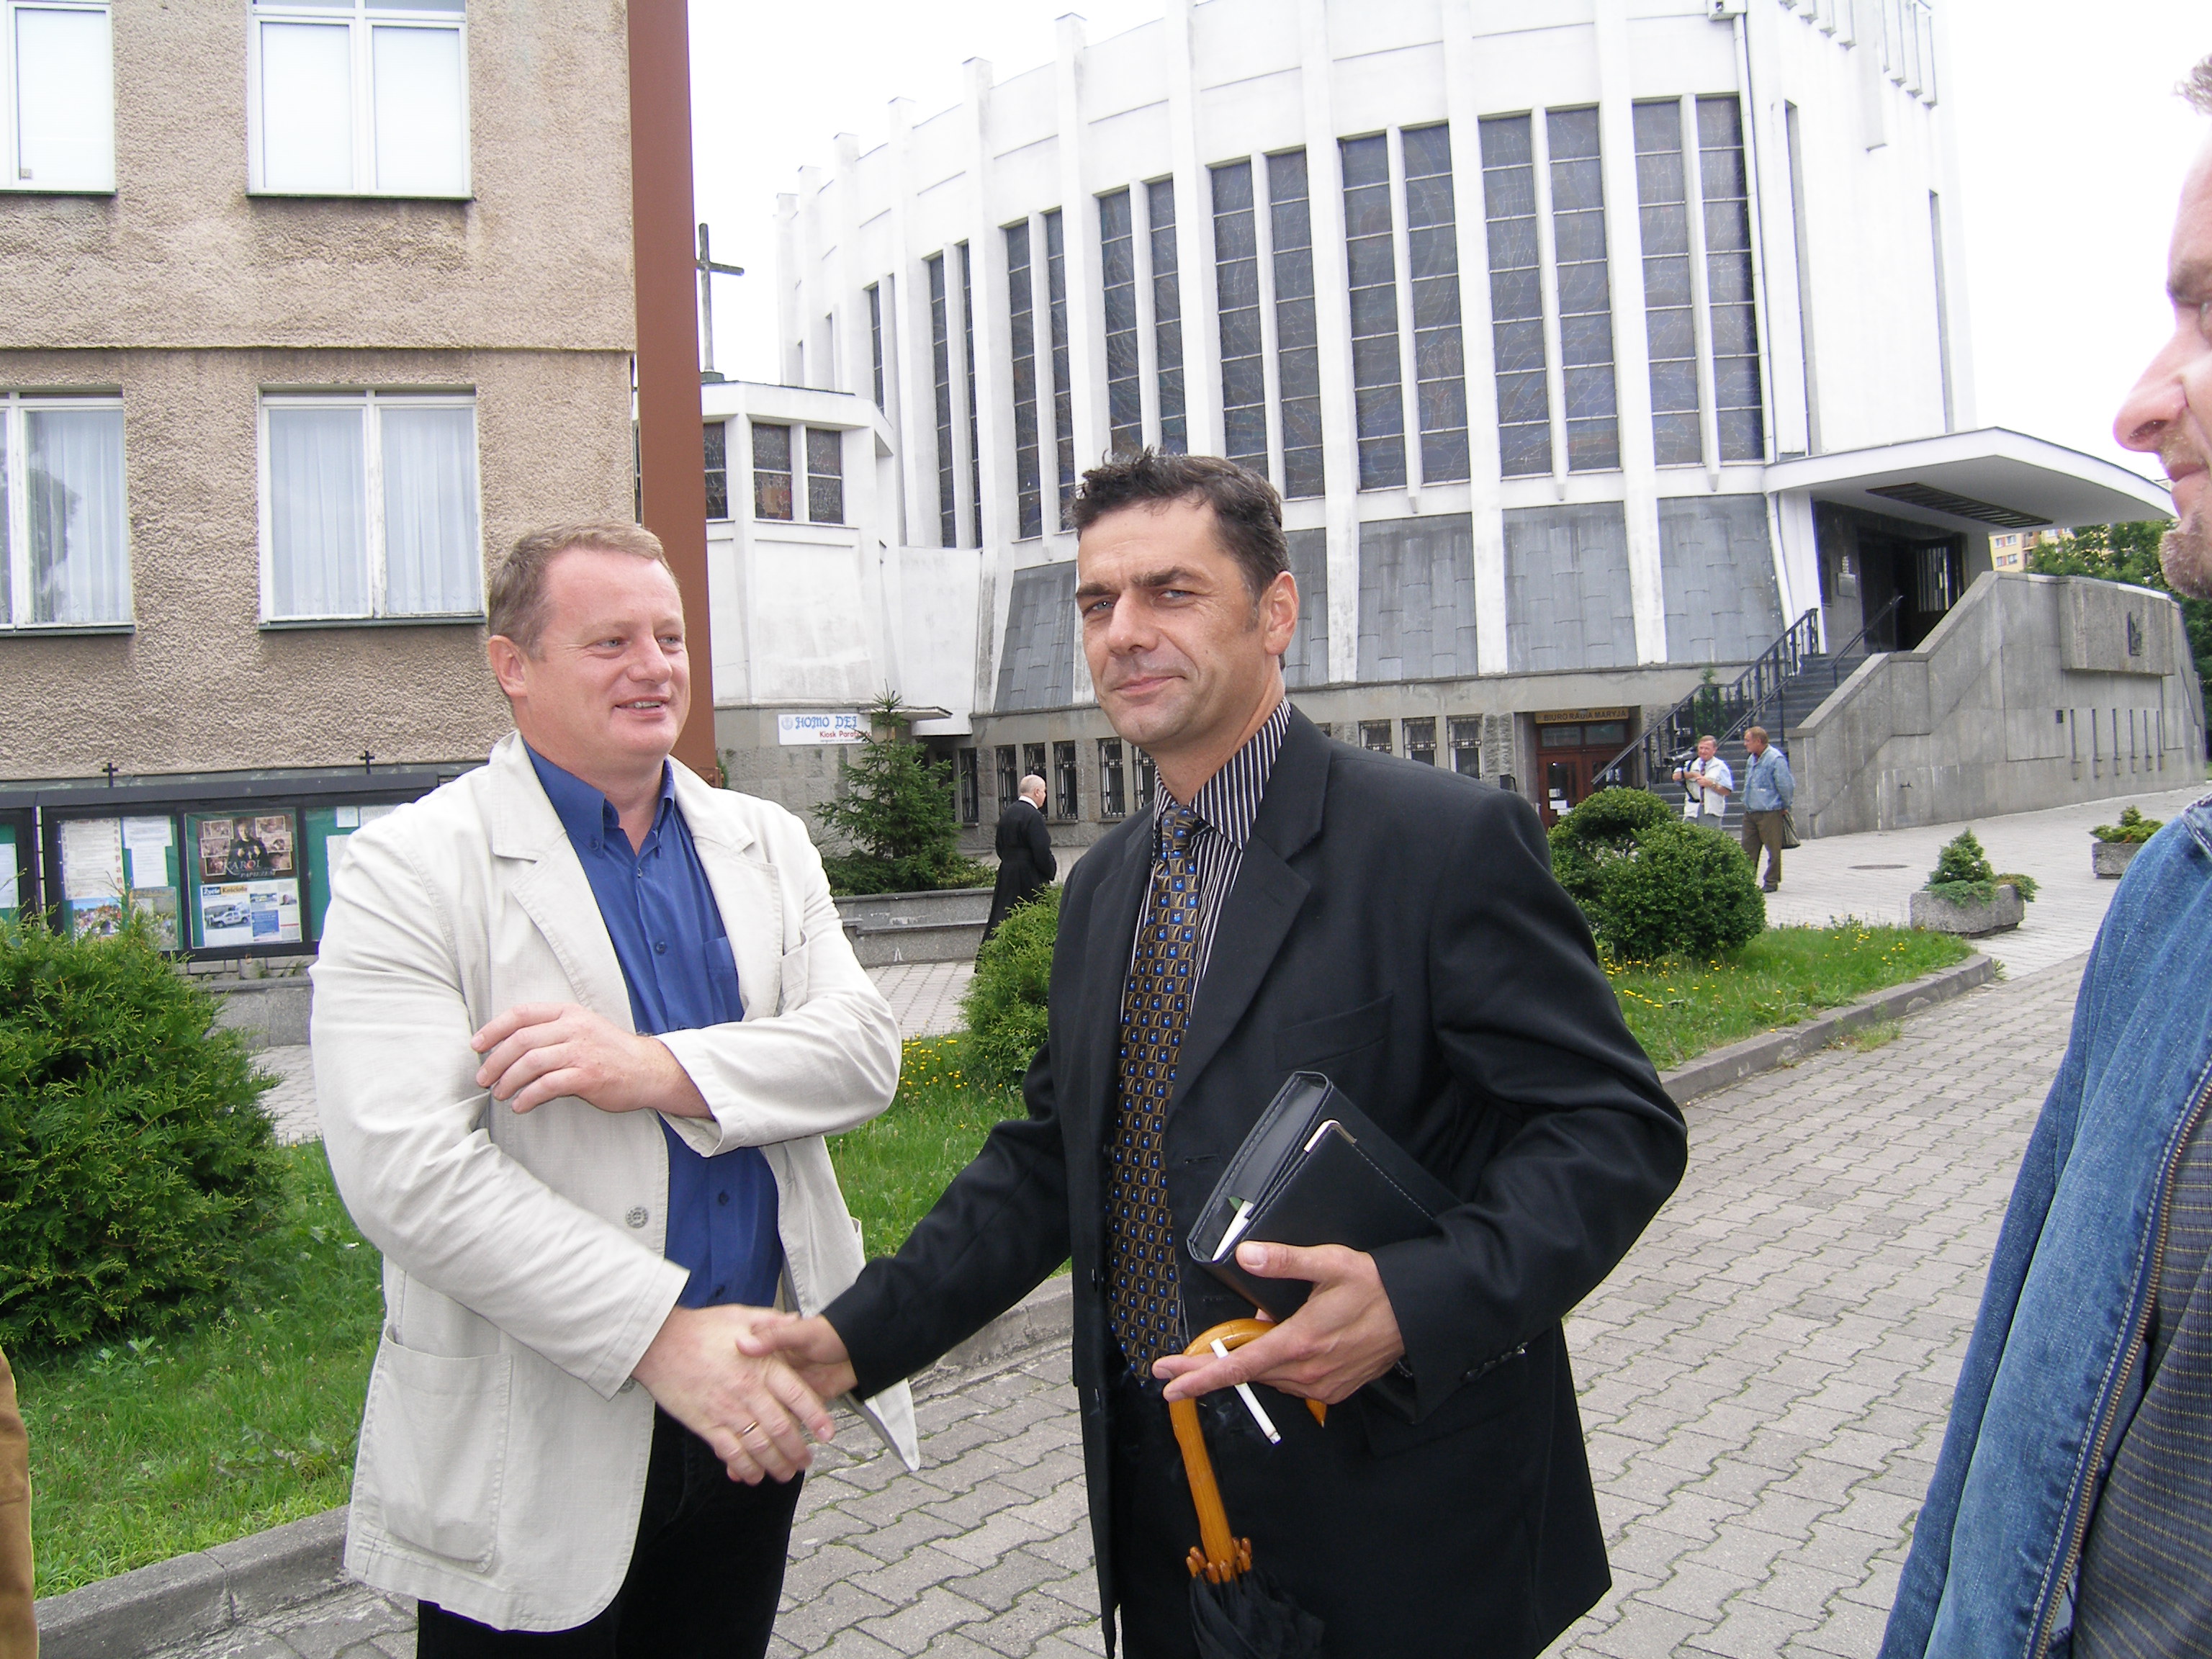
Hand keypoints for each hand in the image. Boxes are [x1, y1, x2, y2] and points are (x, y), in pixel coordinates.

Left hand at [471, 1002, 707, 1117]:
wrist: (648, 1070)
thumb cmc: (610, 1053)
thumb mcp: (583, 1028)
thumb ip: (552, 1031)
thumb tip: (510, 1045)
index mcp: (569, 1013)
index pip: (522, 1014)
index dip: (494, 1028)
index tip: (476, 1044)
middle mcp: (574, 1029)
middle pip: (520, 1040)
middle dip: (495, 1061)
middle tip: (483, 1078)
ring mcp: (581, 1052)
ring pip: (530, 1063)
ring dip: (508, 1080)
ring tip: (500, 1094)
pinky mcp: (587, 1076)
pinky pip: (547, 1086)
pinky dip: (528, 1096)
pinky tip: (521, 1105)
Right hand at [631, 1305, 835, 1483]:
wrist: (658, 1343)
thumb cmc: (698, 1328)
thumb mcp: (741, 1315)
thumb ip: (772, 1323)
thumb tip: (796, 1320)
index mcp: (761, 1366)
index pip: (798, 1396)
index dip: (816, 1417)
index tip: (828, 1432)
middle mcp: (748, 1392)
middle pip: (782, 1428)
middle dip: (798, 1449)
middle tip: (807, 1460)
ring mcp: (726, 1411)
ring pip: (759, 1446)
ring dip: (776, 1464)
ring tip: (787, 1473)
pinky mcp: (705, 1424)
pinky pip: (730, 1452)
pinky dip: (744, 1468)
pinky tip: (753, 1475)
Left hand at [1152, 1242, 1405, 1406]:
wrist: (1417, 1314)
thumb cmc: (1375, 1287)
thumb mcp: (1328, 1263)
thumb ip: (1283, 1261)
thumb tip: (1246, 1254)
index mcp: (1298, 1343)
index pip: (1236, 1366)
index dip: (1198, 1376)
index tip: (1168, 1382)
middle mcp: (1307, 1372)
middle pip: (1247, 1374)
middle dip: (1211, 1369)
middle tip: (1178, 1369)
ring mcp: (1321, 1385)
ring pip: (1270, 1377)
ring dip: (1253, 1361)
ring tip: (1255, 1334)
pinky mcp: (1334, 1390)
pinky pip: (1293, 1382)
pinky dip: (1280, 1366)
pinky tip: (1285, 1345)